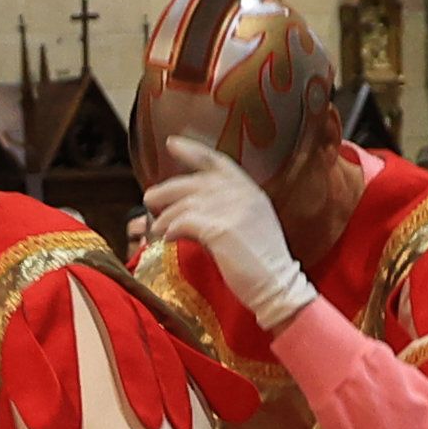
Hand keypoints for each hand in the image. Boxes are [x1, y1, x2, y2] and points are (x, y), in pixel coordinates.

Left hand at [137, 143, 312, 329]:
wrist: (278, 285)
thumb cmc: (262, 262)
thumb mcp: (249, 224)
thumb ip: (226, 208)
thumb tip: (189, 208)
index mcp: (250, 190)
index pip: (217, 160)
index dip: (192, 150)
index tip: (172, 143)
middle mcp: (241, 193)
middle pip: (193, 182)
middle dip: (166, 190)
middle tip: (149, 199)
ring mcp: (232, 209)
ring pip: (184, 204)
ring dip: (165, 217)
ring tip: (156, 229)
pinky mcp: (219, 229)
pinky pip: (182, 222)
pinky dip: (170, 229)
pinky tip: (167, 238)